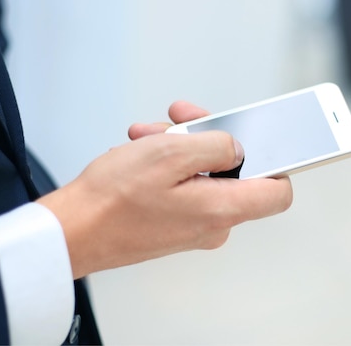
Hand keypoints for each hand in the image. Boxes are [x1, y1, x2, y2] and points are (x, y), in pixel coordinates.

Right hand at [37, 102, 292, 278]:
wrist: (72, 231)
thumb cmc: (113, 198)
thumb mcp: (170, 153)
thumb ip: (216, 145)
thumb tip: (237, 146)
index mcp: (222, 209)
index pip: (278, 191)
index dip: (276, 159)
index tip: (268, 136)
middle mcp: (213, 223)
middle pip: (234, 170)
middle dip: (208, 137)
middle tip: (180, 118)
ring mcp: (193, 226)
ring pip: (204, 174)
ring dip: (180, 146)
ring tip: (147, 134)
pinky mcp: (174, 224)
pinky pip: (185, 186)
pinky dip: (168, 164)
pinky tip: (143, 148)